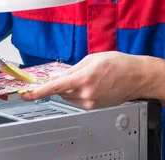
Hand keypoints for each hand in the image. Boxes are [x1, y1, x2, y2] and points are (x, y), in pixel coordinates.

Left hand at [22, 51, 147, 109]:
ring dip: (71, 88)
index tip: (28, 94)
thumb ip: (73, 68)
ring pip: (70, 96)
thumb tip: (59, 75)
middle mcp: (86, 93)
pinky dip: (79, 93)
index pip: (55, 87)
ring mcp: (91, 102)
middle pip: (61, 91)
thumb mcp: (93, 59)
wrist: (137, 77)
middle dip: (62, 83)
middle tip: (74, 74)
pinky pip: (79, 100)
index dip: (39, 91)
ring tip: (89, 77)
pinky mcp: (95, 107)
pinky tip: (93, 84)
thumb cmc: (119, 64)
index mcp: (84, 78)